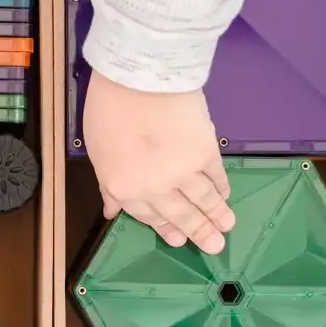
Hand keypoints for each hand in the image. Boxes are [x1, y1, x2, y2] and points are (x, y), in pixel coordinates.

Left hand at [83, 70, 234, 253]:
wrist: (139, 79)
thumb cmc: (108, 108)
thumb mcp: (97, 150)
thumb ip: (108, 182)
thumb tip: (113, 209)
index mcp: (124, 188)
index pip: (147, 215)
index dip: (163, 228)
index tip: (177, 239)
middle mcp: (155, 188)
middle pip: (180, 214)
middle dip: (198, 232)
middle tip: (214, 247)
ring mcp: (183, 172)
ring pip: (204, 200)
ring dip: (217, 215)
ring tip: (228, 227)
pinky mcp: (206, 152)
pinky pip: (216, 176)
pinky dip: (222, 187)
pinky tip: (226, 194)